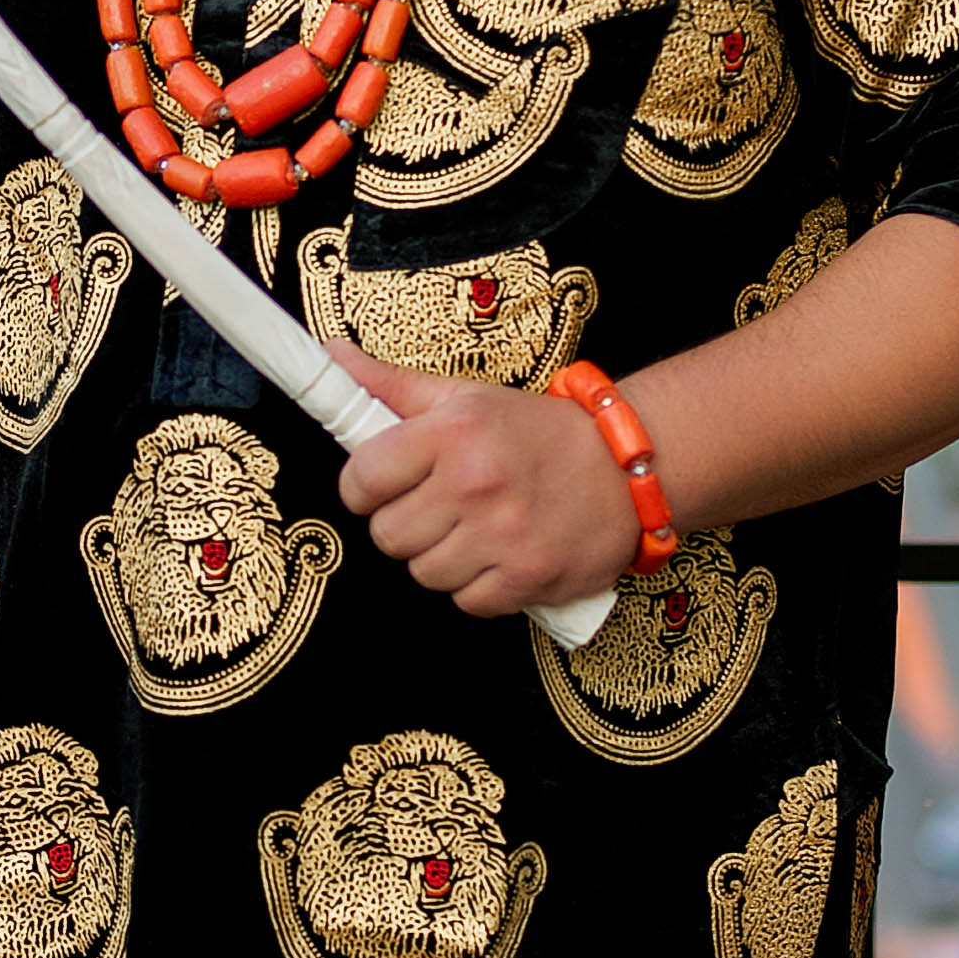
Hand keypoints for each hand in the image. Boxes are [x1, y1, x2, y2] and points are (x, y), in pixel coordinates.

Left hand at [331, 338, 637, 615]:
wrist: (625, 469)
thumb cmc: (538, 432)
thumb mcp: (465, 396)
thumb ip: (391, 384)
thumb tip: (332, 354)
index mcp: (452, 433)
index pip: (362, 477)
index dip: (363, 487)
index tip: (380, 485)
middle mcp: (475, 483)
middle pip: (387, 535)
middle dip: (403, 524)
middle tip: (434, 506)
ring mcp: (503, 535)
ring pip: (423, 573)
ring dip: (440, 558)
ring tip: (469, 530)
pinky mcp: (529, 579)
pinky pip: (466, 603)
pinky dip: (476, 587)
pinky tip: (496, 556)